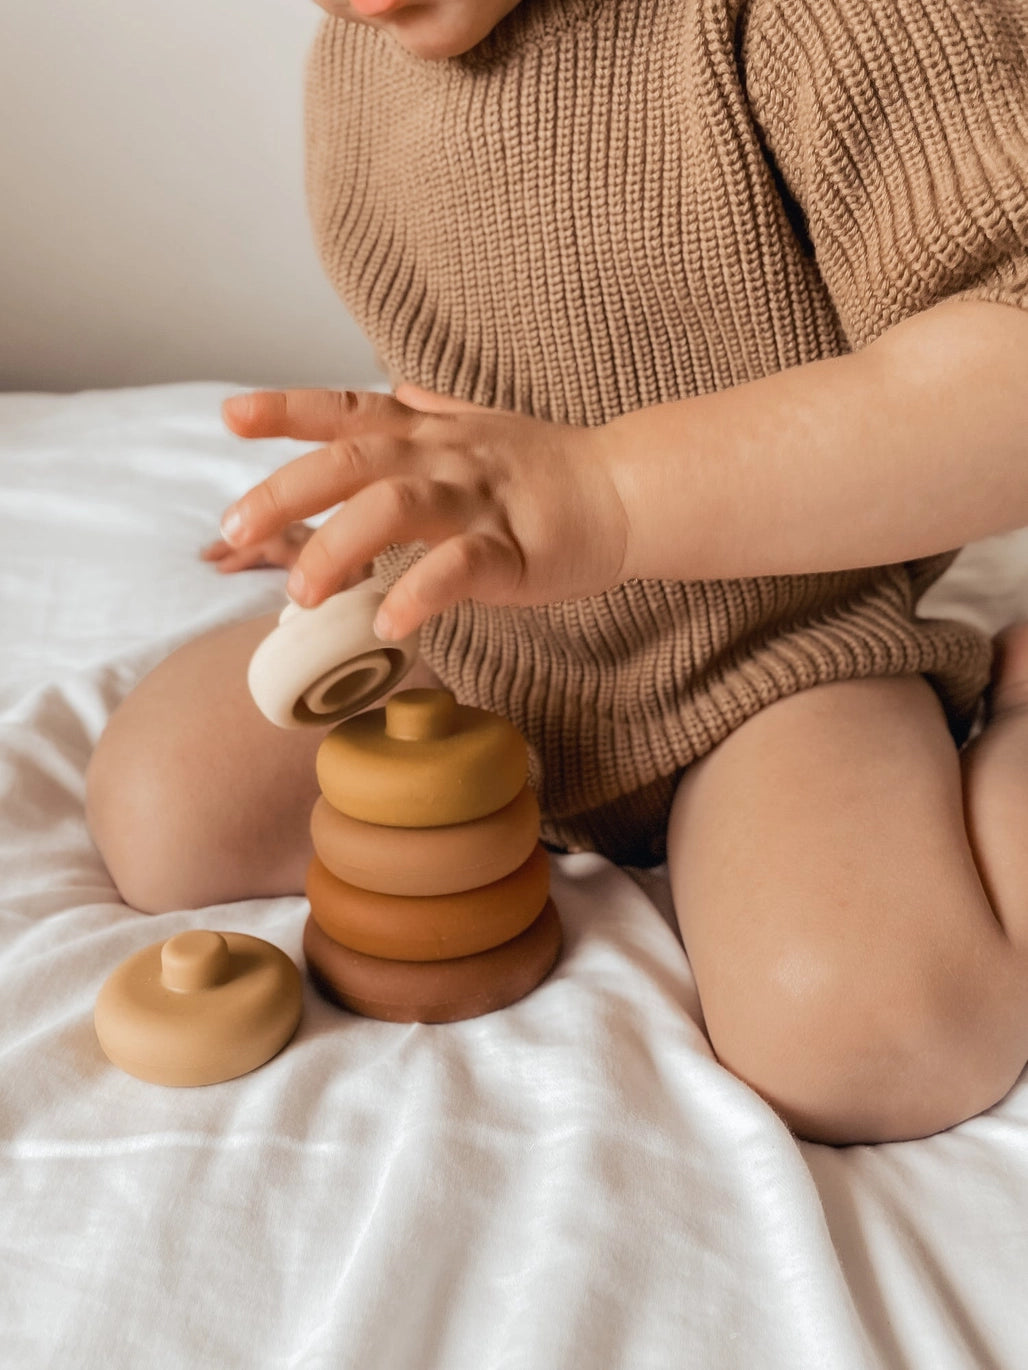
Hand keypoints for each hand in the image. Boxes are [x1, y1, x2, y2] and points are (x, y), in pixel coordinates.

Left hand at [218, 385, 628, 639]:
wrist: (629, 490)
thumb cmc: (550, 468)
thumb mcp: (483, 426)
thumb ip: (432, 410)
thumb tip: (392, 388)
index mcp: (429, 432)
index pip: (348, 410)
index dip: (287, 410)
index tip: (231, 417)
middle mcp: (445, 457)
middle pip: (353, 460)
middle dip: (286, 491)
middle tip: (234, 529)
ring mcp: (479, 501)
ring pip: (396, 506)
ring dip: (339, 546)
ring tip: (302, 592)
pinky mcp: (515, 548)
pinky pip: (459, 568)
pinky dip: (420, 594)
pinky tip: (389, 626)